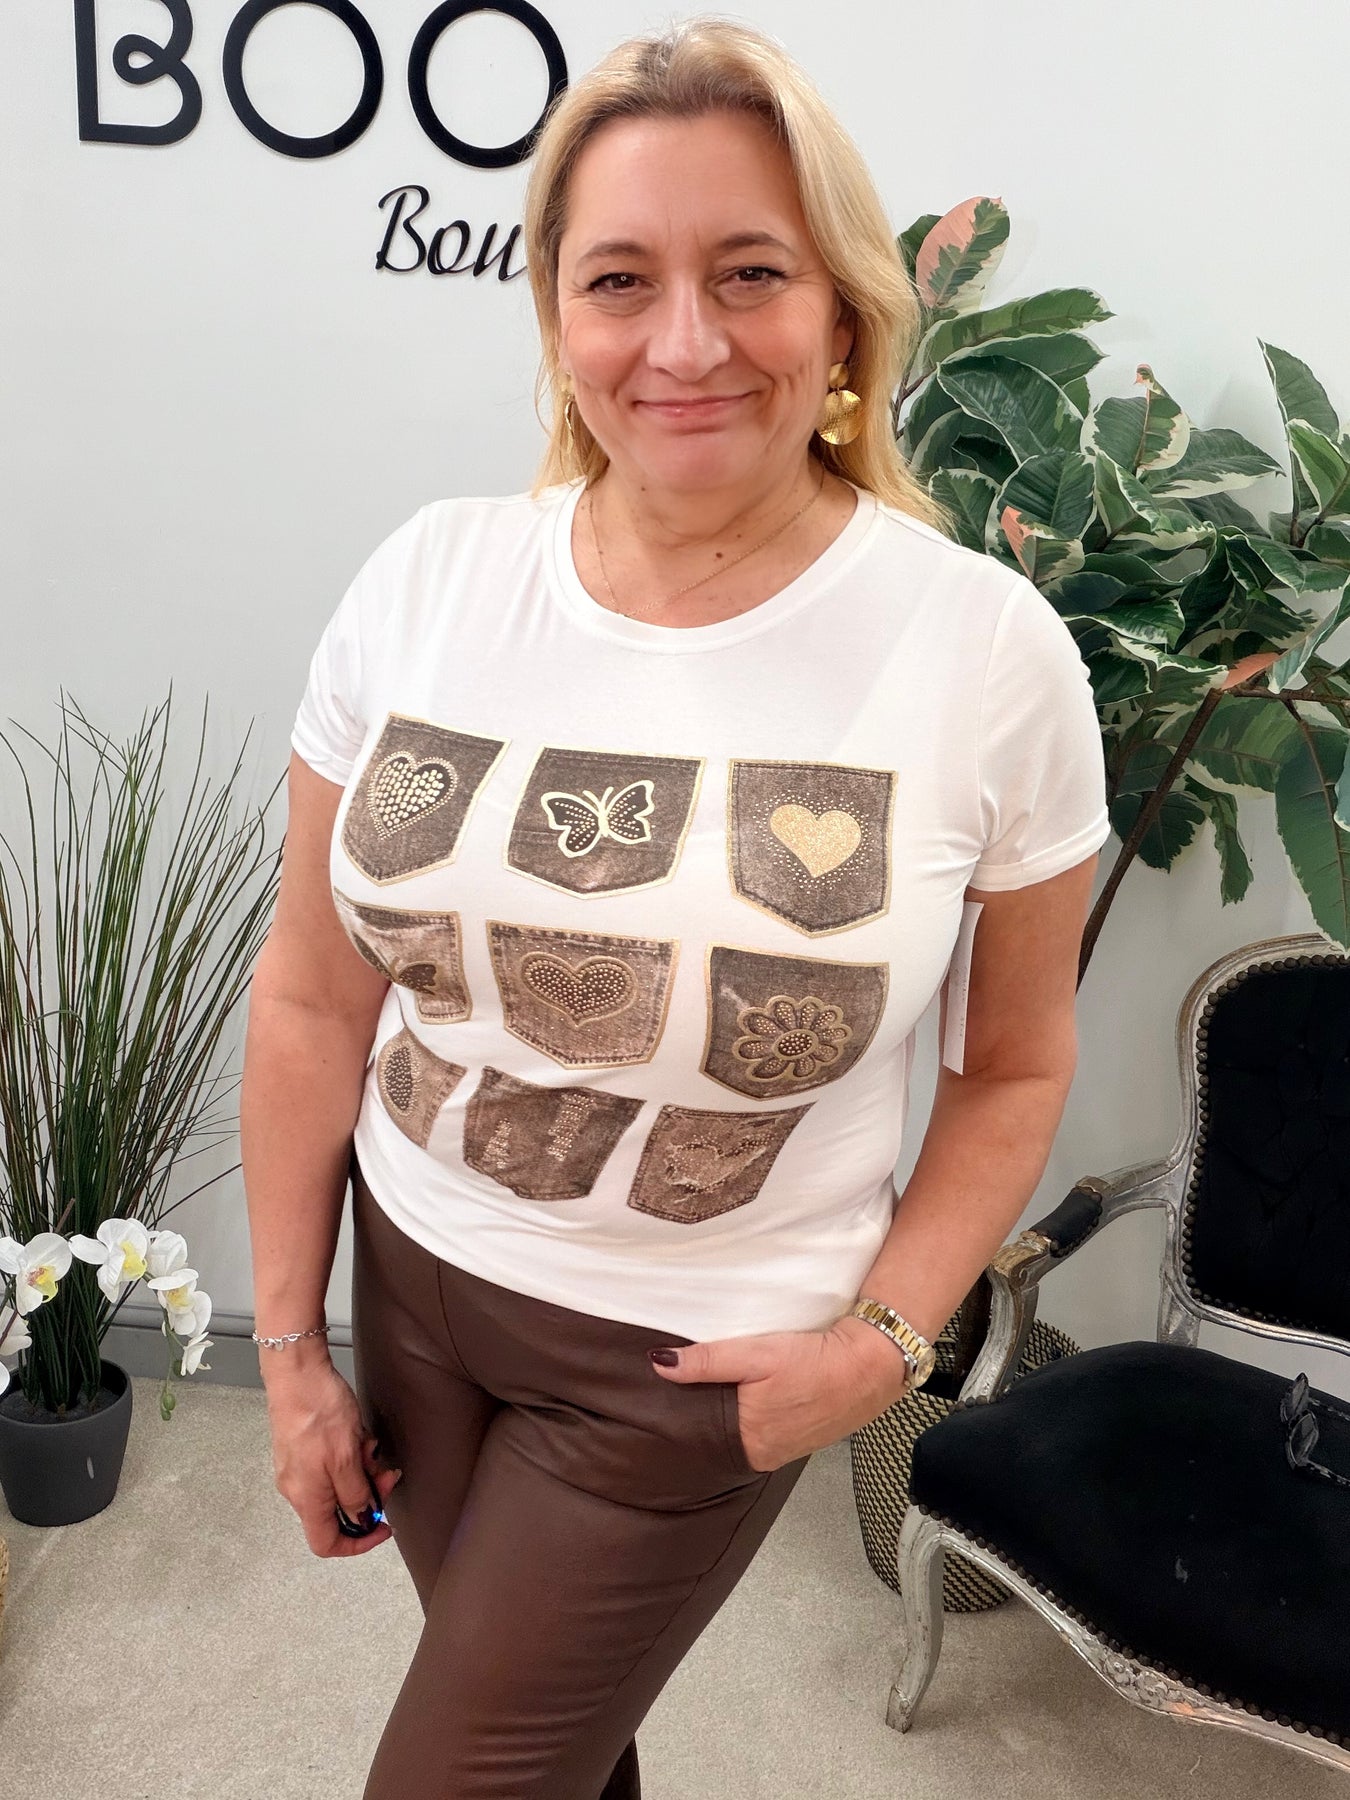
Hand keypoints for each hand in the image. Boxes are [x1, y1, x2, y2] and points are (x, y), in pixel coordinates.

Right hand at [262, 1357, 402, 1556]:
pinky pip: (330, 1466)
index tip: (383, 1527)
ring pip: (337, 1486)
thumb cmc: (318, 1411)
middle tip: (387, 1472)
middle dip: (368, 1495)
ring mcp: (297, 1468)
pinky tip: (357, 1435)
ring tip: (370, 1444)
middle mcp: (297, 1489)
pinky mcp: (301, 1449)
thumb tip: (362, 1520)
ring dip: (361, 1470)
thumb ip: (356, 1494)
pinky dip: (349, 1456)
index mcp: (307, 1498)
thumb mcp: (347, 1458)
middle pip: (337, 1513)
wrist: (296, 1371)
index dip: (358, 1543)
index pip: (327, 1543)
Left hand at [649, 1315, 912, 1470]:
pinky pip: (768, 1429)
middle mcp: (765, 1454)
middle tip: (689, 1387)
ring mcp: (787, 1449)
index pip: (699, 1434)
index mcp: (749, 1441)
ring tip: (722, 1390)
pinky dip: (760, 1414)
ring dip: (736, 1413)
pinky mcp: (804, 1437)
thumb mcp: (755, 1354)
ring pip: (746, 1432)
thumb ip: (707, 1361)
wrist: (871, 1365)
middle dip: (707, 1414)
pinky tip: (758, 1397)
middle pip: (722, 1434)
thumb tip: (660, 1363)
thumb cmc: (815, 1361)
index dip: (684, 1412)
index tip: (667, 1396)